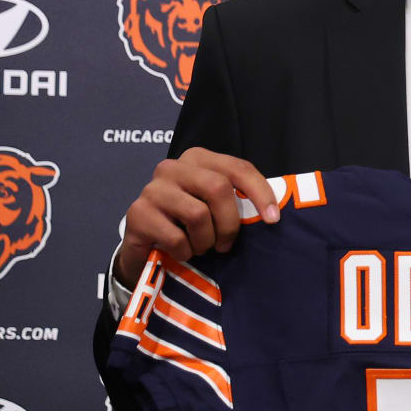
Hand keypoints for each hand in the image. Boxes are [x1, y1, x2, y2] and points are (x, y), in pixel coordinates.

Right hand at [117, 148, 278, 284]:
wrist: (148, 247)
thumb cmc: (189, 225)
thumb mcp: (215, 207)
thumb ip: (236, 200)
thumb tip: (270, 212)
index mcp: (197, 158)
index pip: (238, 168)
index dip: (260, 192)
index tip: (273, 219)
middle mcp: (172, 167)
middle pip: (218, 188)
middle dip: (229, 223)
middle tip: (226, 244)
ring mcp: (152, 189)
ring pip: (197, 214)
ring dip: (205, 241)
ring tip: (200, 247)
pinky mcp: (138, 213)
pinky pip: (176, 238)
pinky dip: (185, 252)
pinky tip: (180, 252)